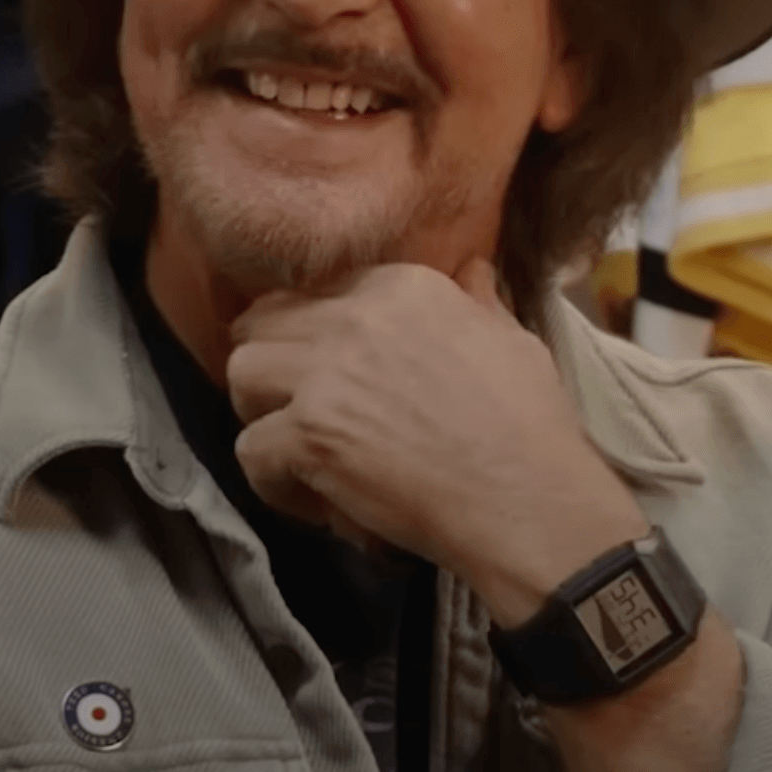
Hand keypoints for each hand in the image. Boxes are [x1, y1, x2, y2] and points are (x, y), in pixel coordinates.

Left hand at [225, 257, 650, 624]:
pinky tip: (315, 498)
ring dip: (261, 413)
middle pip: (262, 322)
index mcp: (401, 286)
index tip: (334, 374)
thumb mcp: (511, 340)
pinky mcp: (309, 435)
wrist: (531, 501)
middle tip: (296, 408)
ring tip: (296, 449)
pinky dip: (273, 481)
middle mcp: (353, 316)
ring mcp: (324, 374)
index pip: (315, 291)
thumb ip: (476, 302)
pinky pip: (249, 450)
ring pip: (240, 374)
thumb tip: (474, 270)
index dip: (313, 334)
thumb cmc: (531, 426)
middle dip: (271, 364)